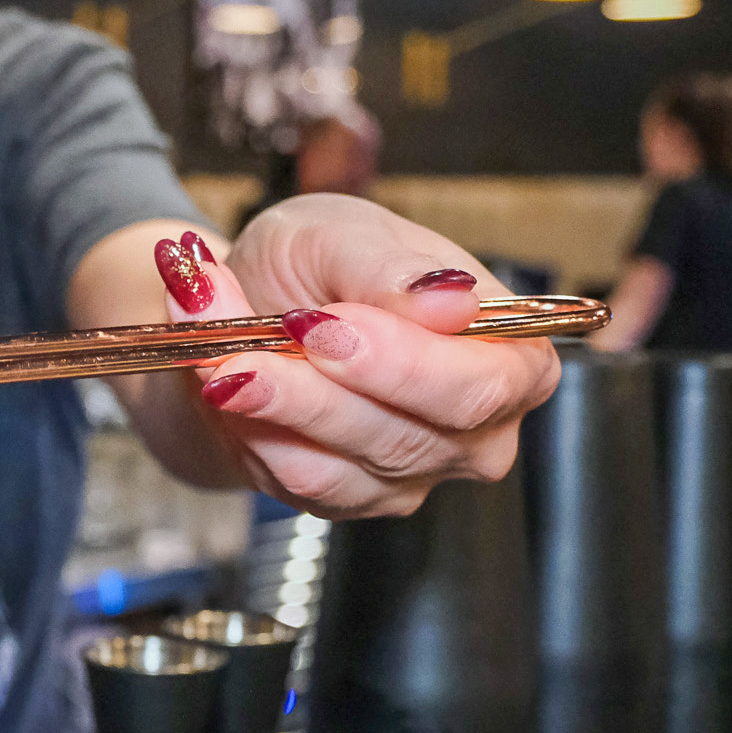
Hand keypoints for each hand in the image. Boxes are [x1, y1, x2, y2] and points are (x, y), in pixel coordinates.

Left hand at [160, 194, 559, 516]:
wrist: (257, 306)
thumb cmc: (323, 265)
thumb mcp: (347, 232)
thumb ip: (392, 267)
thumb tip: (453, 300)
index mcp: (509, 357)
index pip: (481, 384)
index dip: (402, 362)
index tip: (324, 322)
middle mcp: (476, 432)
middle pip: (409, 436)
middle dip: (320, 388)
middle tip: (265, 337)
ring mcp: (411, 475)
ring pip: (334, 466)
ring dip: (266, 399)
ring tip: (222, 342)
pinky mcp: (346, 500)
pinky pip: (291, 479)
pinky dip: (249, 424)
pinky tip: (226, 376)